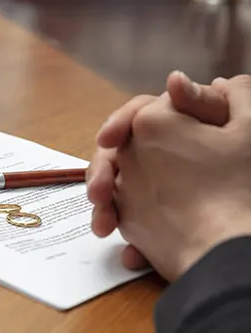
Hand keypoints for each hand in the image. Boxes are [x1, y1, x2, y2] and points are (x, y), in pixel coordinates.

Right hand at [87, 71, 229, 269]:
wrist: (241, 248)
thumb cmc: (242, 188)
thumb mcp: (239, 133)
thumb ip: (202, 103)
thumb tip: (174, 79)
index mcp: (178, 130)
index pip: (138, 115)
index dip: (119, 123)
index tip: (107, 139)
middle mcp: (161, 156)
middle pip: (117, 156)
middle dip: (101, 174)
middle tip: (98, 195)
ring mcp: (152, 189)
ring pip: (115, 192)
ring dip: (105, 208)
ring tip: (104, 227)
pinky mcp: (151, 222)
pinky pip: (130, 225)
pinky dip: (129, 240)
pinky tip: (134, 255)